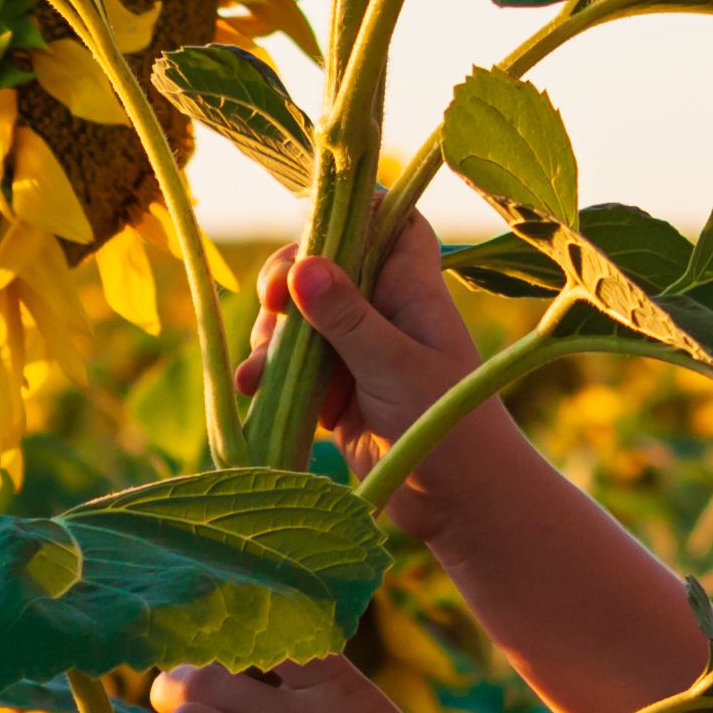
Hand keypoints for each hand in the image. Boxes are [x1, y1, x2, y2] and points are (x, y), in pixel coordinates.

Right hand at [251, 216, 502, 539]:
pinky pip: (292, 367)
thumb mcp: (394, 365)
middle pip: (324, 265)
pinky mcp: (336, 389)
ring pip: (299, 318)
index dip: (351, 210)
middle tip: (271, 305)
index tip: (309, 229)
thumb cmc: (447, 422)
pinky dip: (270, 373)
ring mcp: (357, 349)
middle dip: (287, 282)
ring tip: (259, 373)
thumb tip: (302, 267)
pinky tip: (252, 390)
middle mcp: (383, 309)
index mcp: (410, 286)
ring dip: (271, 338)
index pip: (388, 221)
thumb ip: (347, 317)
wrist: (459, 501)